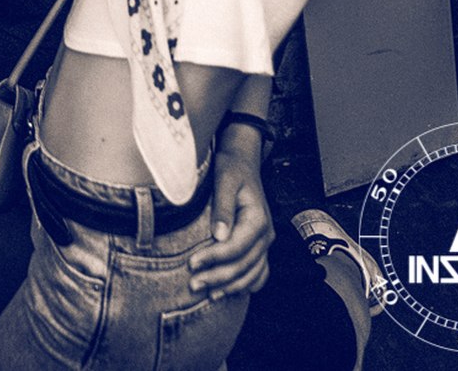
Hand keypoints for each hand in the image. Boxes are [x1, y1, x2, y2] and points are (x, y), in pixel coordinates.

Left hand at [189, 146, 274, 299]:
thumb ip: (222, 207)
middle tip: (193, 284)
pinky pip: (259, 273)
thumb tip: (218, 235)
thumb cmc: (231, 169)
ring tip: (207, 295)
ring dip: (230, 287)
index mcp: (257, 219)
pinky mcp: (260, 246)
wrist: (243, 162)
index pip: (235, 247)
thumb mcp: (224, 180)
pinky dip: (246, 286)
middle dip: (218, 278)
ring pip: (252, 274)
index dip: (214, 258)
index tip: (192, 264)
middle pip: (243, 266)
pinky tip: (227, 292)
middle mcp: (266, 235)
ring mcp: (265, 243)